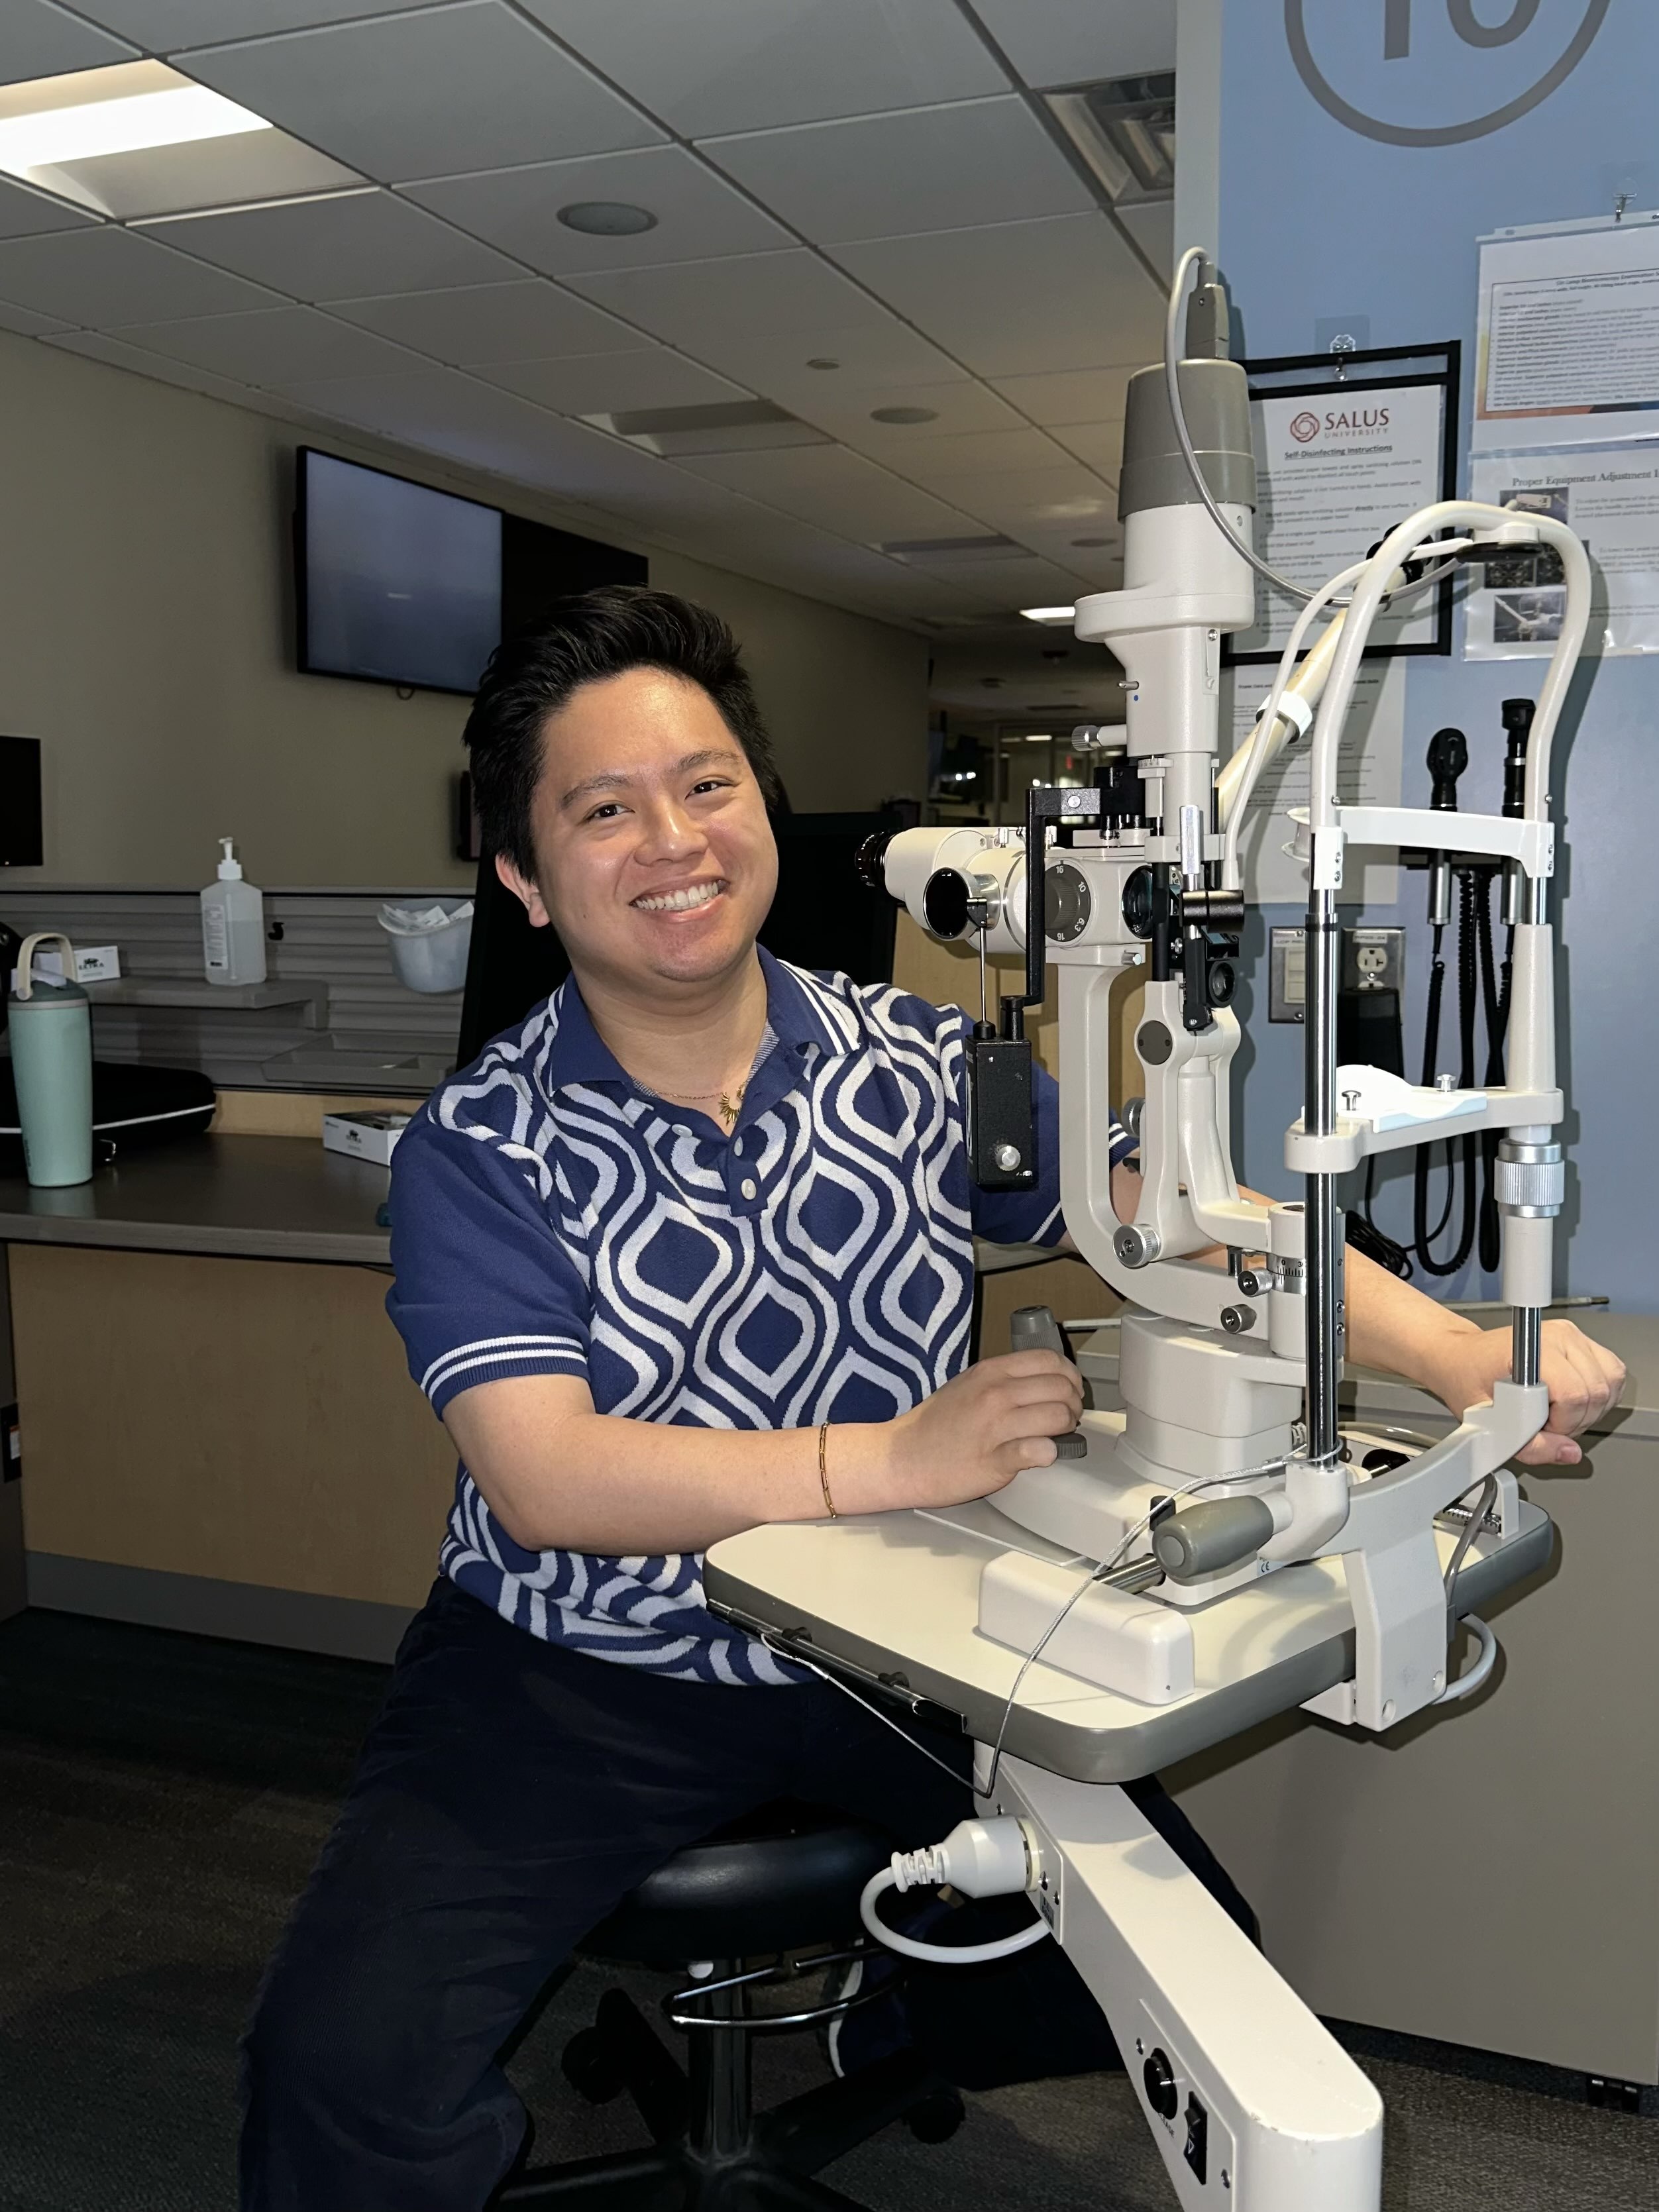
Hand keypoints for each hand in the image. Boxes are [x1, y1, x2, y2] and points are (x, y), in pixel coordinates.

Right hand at [855, 1351, 1083, 1511]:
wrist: (901, 1459)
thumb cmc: (932, 1426)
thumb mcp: (968, 1385)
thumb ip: (1005, 1381)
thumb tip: (1045, 1385)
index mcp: (990, 1372)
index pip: (1050, 1360)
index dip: (1069, 1376)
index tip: (1070, 1390)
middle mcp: (995, 1395)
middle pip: (1061, 1389)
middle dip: (1073, 1404)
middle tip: (1067, 1418)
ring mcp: (995, 1427)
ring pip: (1058, 1417)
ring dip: (1066, 1429)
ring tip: (1055, 1436)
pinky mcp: (995, 1461)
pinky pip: (1040, 1451)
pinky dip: (1048, 1453)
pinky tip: (1040, 1454)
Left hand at [1423, 1320, 1624, 1465]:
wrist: (1462, 1358)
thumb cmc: (1469, 1381)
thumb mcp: (1489, 1424)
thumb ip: (1532, 1447)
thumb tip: (1569, 1453)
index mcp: (1530, 1347)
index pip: (1573, 1395)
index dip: (1560, 1423)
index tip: (1537, 1425)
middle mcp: (1558, 1336)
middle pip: (1595, 1394)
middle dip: (1573, 1422)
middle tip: (1543, 1423)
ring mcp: (1574, 1336)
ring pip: (1609, 1386)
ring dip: (1588, 1411)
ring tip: (1555, 1410)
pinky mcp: (1585, 1344)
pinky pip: (1613, 1377)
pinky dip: (1599, 1398)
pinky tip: (1571, 1401)